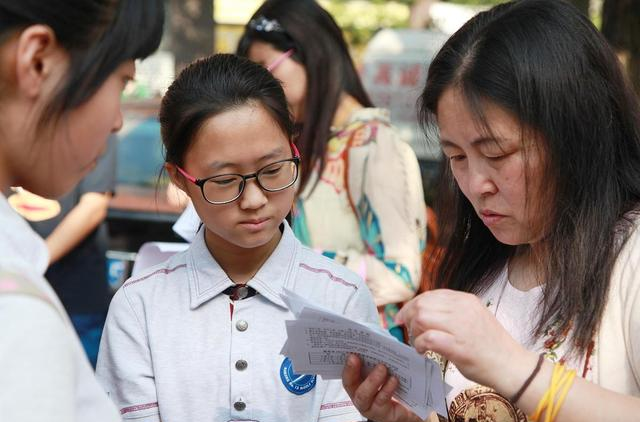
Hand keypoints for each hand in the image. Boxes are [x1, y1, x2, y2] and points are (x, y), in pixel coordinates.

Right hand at [342, 354, 423, 421]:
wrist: (414, 407)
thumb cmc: (397, 385)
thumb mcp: (387, 369)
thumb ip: (380, 357)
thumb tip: (379, 337)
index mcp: (359, 383)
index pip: (347, 373)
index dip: (346, 364)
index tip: (350, 352)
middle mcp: (360, 395)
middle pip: (350, 385)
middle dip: (352, 370)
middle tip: (357, 357)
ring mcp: (370, 407)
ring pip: (363, 396)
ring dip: (371, 380)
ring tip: (382, 368)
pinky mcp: (383, 414)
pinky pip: (381, 402)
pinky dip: (387, 389)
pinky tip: (394, 380)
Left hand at [396, 289, 533, 395]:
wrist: (512, 366)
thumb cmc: (491, 346)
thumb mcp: (473, 318)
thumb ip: (452, 312)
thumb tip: (424, 313)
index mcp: (466, 300)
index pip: (431, 295)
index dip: (413, 304)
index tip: (404, 315)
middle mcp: (462, 309)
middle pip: (422, 304)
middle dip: (409, 317)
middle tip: (408, 330)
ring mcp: (461, 326)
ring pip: (422, 317)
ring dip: (414, 331)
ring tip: (418, 342)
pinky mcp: (458, 346)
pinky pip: (428, 338)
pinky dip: (419, 344)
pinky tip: (423, 351)